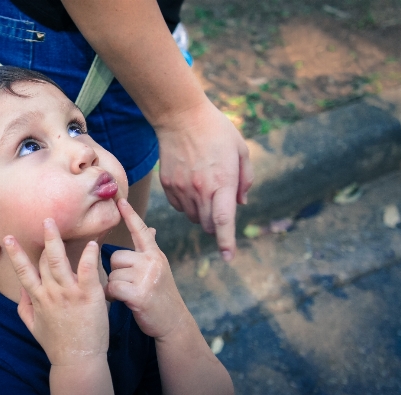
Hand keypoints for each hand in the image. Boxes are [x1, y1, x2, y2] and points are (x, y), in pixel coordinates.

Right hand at [4, 219, 108, 365]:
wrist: (76, 359)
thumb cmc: (56, 344)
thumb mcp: (32, 326)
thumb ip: (24, 307)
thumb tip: (21, 291)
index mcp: (38, 298)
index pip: (23, 271)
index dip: (15, 253)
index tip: (9, 237)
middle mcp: (51, 292)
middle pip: (44, 260)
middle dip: (43, 239)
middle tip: (45, 219)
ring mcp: (69, 293)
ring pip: (59, 261)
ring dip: (56, 240)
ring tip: (54, 223)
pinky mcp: (88, 295)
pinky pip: (86, 271)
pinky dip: (88, 256)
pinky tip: (92, 243)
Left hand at [105, 199, 186, 338]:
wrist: (173, 322)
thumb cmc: (161, 295)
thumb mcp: (159, 268)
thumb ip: (150, 249)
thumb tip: (150, 228)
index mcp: (155, 254)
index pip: (140, 230)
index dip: (130, 215)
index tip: (120, 200)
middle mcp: (152, 262)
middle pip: (116, 256)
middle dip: (116, 272)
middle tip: (128, 285)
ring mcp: (147, 278)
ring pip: (112, 274)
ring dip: (114, 286)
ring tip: (127, 295)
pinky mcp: (139, 294)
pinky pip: (113, 287)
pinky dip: (112, 296)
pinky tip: (121, 301)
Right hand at [156, 100, 253, 260]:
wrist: (180, 116)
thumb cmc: (215, 130)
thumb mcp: (241, 150)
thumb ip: (245, 179)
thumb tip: (240, 202)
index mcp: (221, 182)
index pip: (223, 221)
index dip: (227, 242)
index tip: (228, 258)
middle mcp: (200, 189)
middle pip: (207, 225)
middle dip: (216, 225)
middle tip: (221, 207)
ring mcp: (181, 188)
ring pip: (192, 217)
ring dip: (201, 214)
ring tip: (205, 190)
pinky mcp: (168, 184)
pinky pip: (179, 206)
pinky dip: (187, 204)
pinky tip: (190, 186)